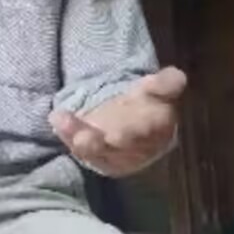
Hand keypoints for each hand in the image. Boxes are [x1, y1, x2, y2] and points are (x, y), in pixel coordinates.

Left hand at [49, 66, 185, 177]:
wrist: (135, 121)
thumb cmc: (146, 105)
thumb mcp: (156, 90)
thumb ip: (165, 84)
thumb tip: (177, 76)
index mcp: (155, 131)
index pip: (145, 135)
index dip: (132, 135)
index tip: (116, 136)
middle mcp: (134, 150)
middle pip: (114, 149)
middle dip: (97, 144)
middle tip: (81, 138)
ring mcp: (113, 156)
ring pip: (94, 151)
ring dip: (75, 137)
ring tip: (59, 119)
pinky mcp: (96, 157)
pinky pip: (80, 150)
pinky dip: (67, 136)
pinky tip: (56, 118)